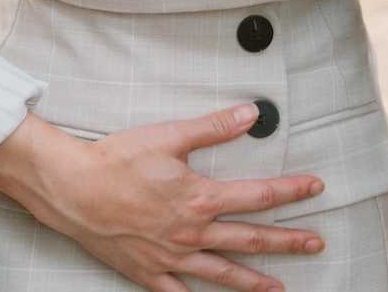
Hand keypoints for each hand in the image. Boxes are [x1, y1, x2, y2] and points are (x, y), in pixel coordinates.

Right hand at [0, 106, 326, 291]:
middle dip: (287, 242)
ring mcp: (170, 258)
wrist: (71, 189)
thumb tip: (250, 114)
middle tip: (316, 243)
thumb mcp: (169, 136)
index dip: (291, 192)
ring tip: (279, 289)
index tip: (316, 188)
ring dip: (255, 282)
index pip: (258, 196)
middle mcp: (191, 233)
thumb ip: (213, 127)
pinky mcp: (147, 271)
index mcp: (199, 199)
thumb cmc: (116, 161)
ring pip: (222, 275)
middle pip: (250, 240)